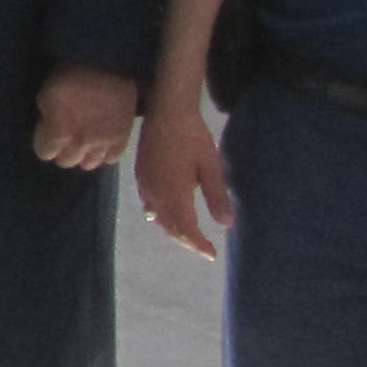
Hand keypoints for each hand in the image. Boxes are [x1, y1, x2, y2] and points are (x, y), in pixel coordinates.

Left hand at [32, 64, 137, 171]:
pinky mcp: (122, 138)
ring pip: (88, 164)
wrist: (107, 63)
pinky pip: (111, 159)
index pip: (45, 153)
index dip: (44, 142)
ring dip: (83, 153)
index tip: (48, 132)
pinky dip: (104, 153)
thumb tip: (50, 127)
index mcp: (59, 133)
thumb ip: (46, 117)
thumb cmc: (70, 74)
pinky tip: (102, 142)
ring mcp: (103, 143)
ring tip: (84, 139)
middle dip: (63, 149)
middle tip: (66, 134)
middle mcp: (81, 144)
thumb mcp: (46, 93)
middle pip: (66, 161)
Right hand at [135, 101, 234, 254]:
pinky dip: (160, 216)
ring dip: (173, 230)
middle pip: (169, 228)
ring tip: (189, 235)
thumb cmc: (192, 136)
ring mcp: (145, 186)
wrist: (166, 111)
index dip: (198, 245)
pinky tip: (169, 214)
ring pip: (157, 218)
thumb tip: (226, 224)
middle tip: (203, 248)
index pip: (186, 229)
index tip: (212, 254)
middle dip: (186, 241)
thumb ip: (217, 196)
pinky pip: (149, 205)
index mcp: (174, 194)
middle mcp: (156, 194)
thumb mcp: (211, 165)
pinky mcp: (141, 177)